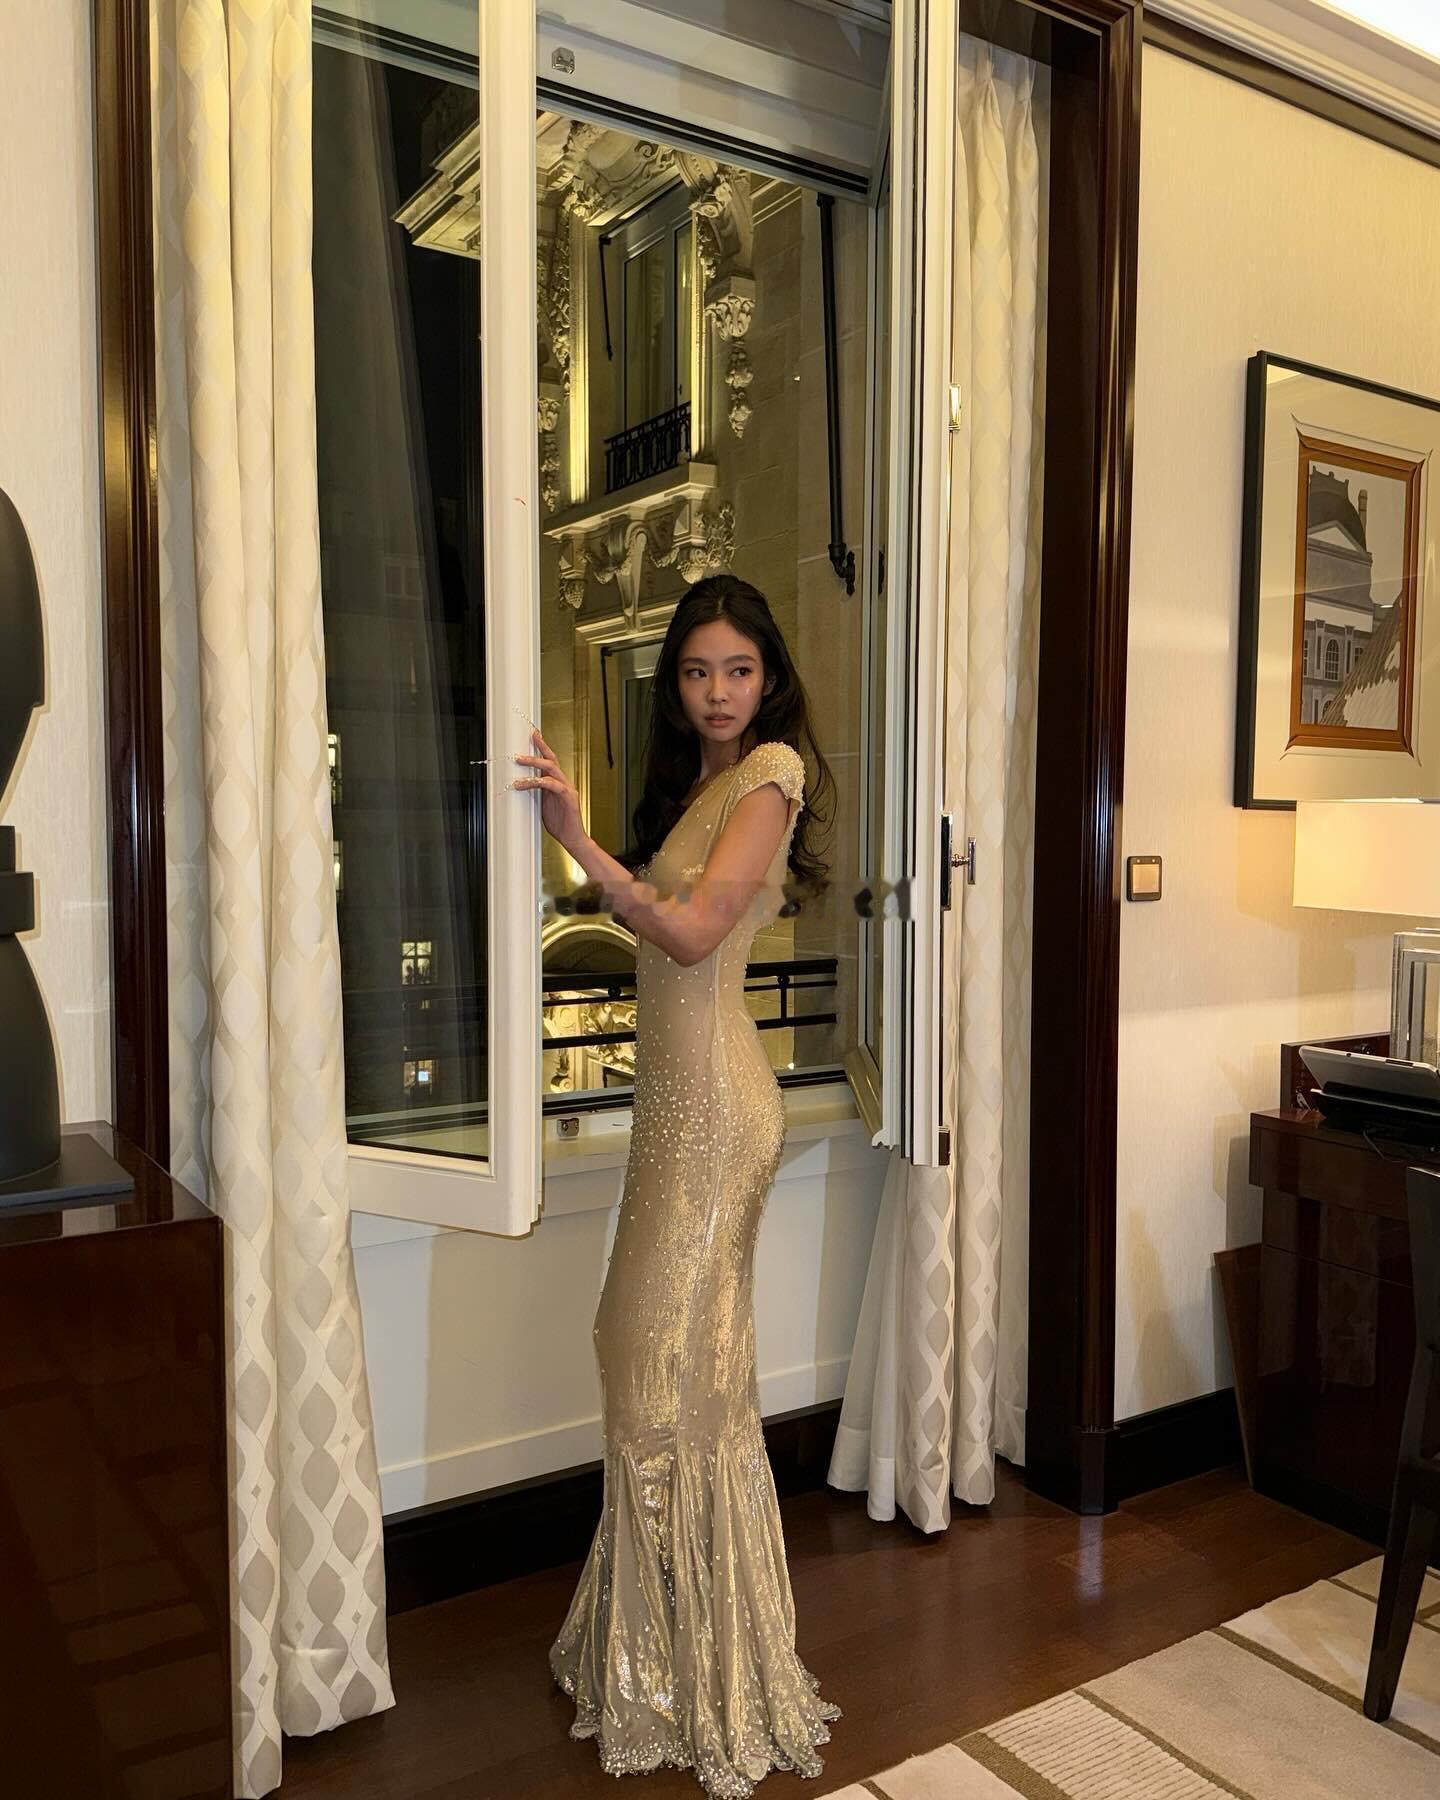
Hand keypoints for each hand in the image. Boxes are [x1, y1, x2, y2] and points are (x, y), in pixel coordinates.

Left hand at [512, 727, 584, 852]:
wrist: (573, 839)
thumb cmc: (560, 823)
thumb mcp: (544, 804)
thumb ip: (537, 792)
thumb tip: (520, 784)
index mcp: (558, 783)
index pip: (550, 761)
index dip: (542, 747)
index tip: (534, 735)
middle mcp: (564, 783)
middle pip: (551, 760)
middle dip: (538, 750)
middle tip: (524, 745)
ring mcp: (567, 789)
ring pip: (551, 769)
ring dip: (534, 763)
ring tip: (519, 761)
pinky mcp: (569, 798)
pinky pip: (553, 785)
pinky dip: (538, 782)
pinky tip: (525, 784)